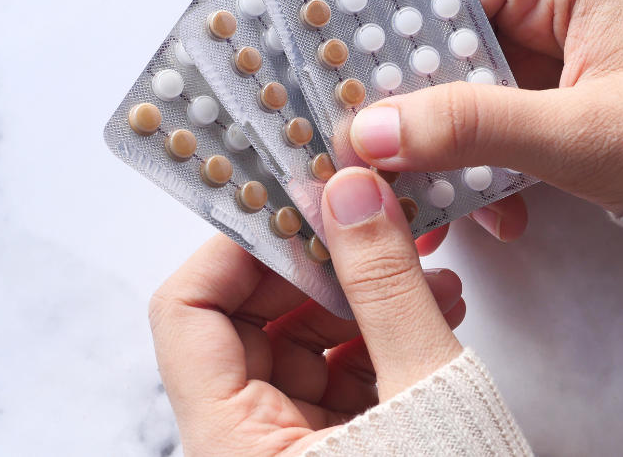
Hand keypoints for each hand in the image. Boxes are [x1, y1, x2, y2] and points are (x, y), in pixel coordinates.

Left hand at [150, 168, 464, 455]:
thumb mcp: (422, 396)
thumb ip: (383, 289)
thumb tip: (346, 192)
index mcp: (230, 443)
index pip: (188, 310)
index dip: (239, 246)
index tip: (303, 204)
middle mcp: (242, 446)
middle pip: (246, 321)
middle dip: (317, 266)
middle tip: (376, 224)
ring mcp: (284, 451)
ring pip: (297, 344)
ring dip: (360, 298)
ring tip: (428, 271)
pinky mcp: (326, 455)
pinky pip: (334, 378)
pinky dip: (379, 339)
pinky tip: (434, 311)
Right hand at [350, 0, 622, 215]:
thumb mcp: (579, 132)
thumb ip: (472, 128)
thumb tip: (368, 133)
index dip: (380, 35)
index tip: (334, 84)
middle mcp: (542, 2)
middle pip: (436, 44)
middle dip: (404, 110)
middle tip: (363, 157)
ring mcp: (542, 53)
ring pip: (454, 93)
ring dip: (441, 154)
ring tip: (431, 208)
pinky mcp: (545, 98)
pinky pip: (484, 125)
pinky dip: (479, 171)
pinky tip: (495, 214)